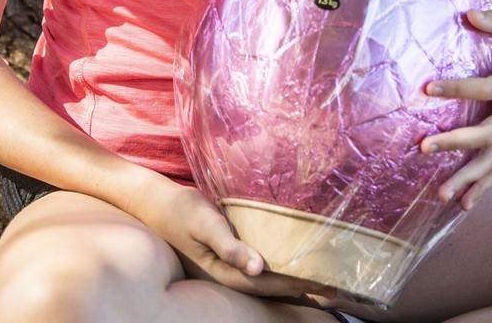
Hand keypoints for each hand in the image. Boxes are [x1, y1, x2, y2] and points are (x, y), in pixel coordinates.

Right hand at [129, 177, 337, 302]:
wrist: (156, 203)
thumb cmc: (182, 211)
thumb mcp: (206, 225)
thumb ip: (231, 247)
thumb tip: (258, 268)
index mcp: (223, 272)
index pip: (268, 284)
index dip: (296, 285)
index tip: (324, 284)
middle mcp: (227, 274)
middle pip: (270, 287)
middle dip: (301, 288)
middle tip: (334, 288)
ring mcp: (226, 266)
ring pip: (265, 280)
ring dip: (291, 280)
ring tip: (320, 281)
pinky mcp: (227, 254)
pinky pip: (257, 267)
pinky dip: (277, 268)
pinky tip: (289, 264)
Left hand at [420, 8, 491, 212]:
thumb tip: (467, 13)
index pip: (487, 89)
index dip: (458, 89)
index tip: (427, 89)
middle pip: (489, 133)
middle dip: (456, 143)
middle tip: (424, 147)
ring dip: (469, 178)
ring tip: (440, 194)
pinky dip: (485, 186)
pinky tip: (465, 205)